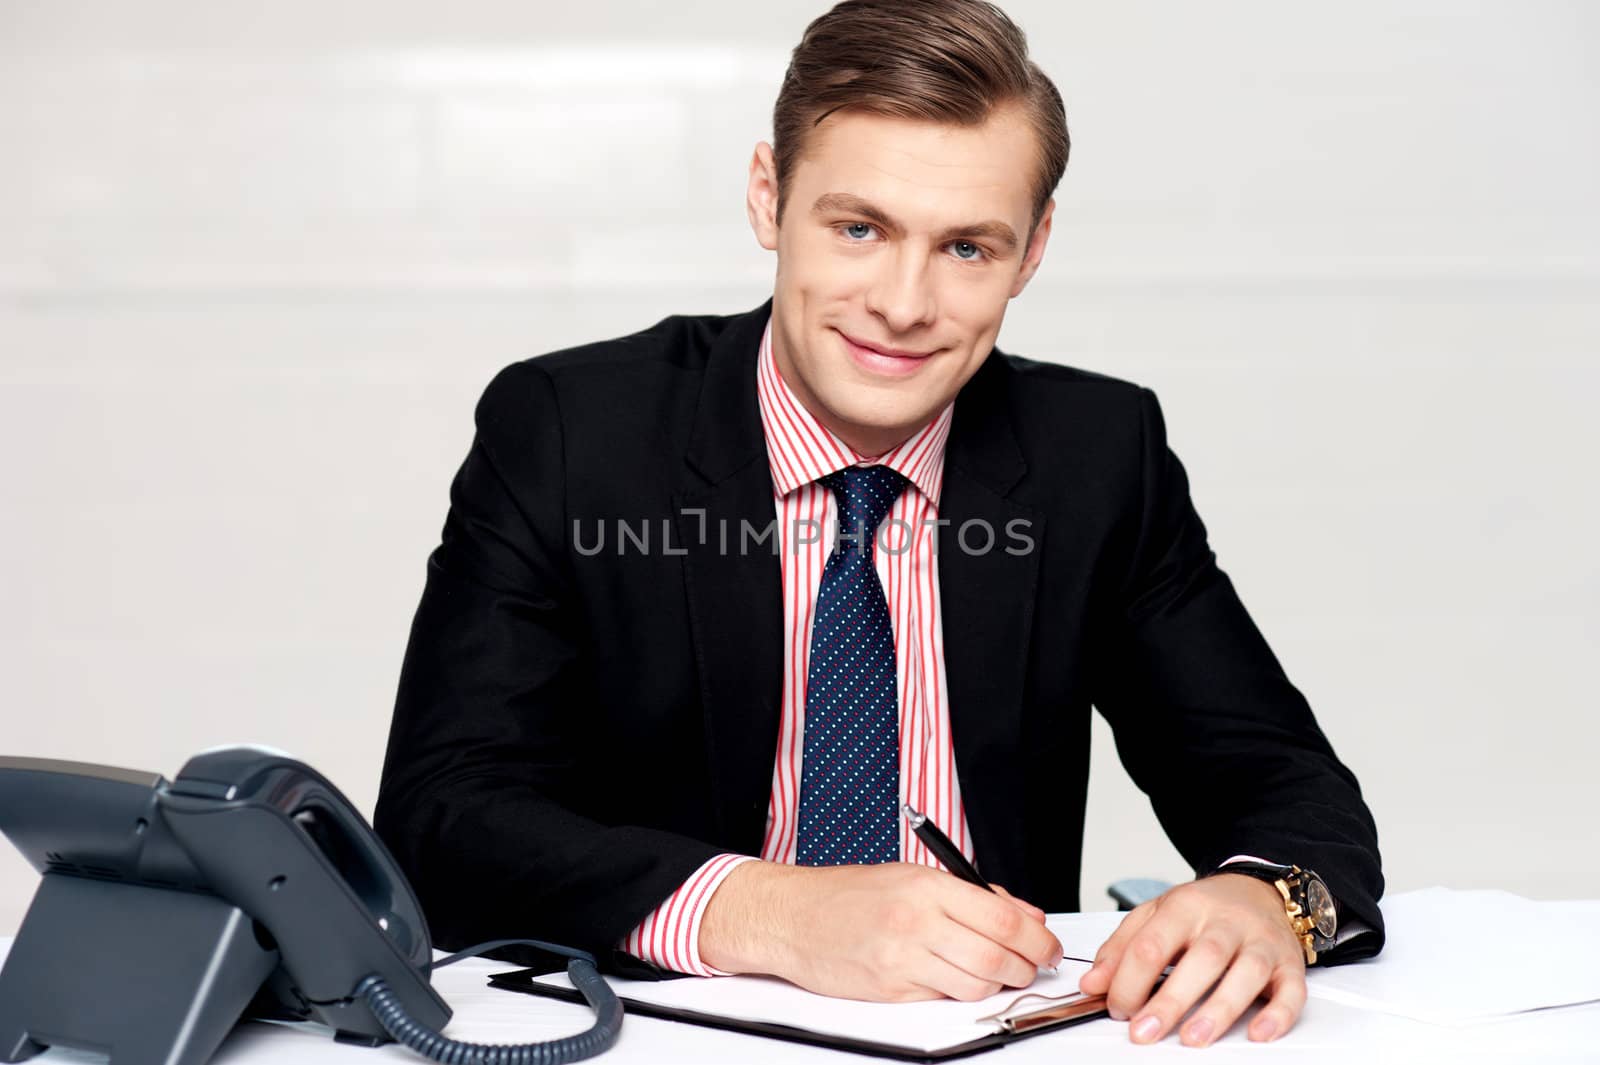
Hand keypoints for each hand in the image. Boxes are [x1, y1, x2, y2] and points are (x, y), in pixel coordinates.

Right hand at [698, 861, 1062, 1001]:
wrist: (792, 916)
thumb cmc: (849, 894)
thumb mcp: (913, 875)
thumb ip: (974, 894)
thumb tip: (1027, 915)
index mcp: (929, 886)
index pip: (1005, 919)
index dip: (1039, 940)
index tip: (1049, 947)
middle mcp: (917, 921)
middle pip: (998, 958)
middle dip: (1026, 968)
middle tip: (1030, 966)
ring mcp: (902, 958)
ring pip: (976, 986)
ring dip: (996, 986)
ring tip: (994, 974)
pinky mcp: (890, 989)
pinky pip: (942, 1000)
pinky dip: (958, 994)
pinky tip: (953, 979)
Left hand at [1077, 873, 1305, 1046]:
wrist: (1259, 890)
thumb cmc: (1203, 910)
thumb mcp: (1155, 916)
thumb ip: (1121, 948)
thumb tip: (1092, 985)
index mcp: (1185, 907)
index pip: (1152, 944)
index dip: (1129, 980)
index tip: (1118, 1009)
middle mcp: (1225, 922)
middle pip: (1200, 959)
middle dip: (1171, 1000)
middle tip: (1145, 1031)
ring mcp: (1261, 941)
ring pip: (1245, 973)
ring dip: (1219, 1009)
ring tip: (1193, 1038)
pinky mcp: (1289, 963)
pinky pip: (1291, 990)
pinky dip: (1278, 1014)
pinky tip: (1258, 1033)